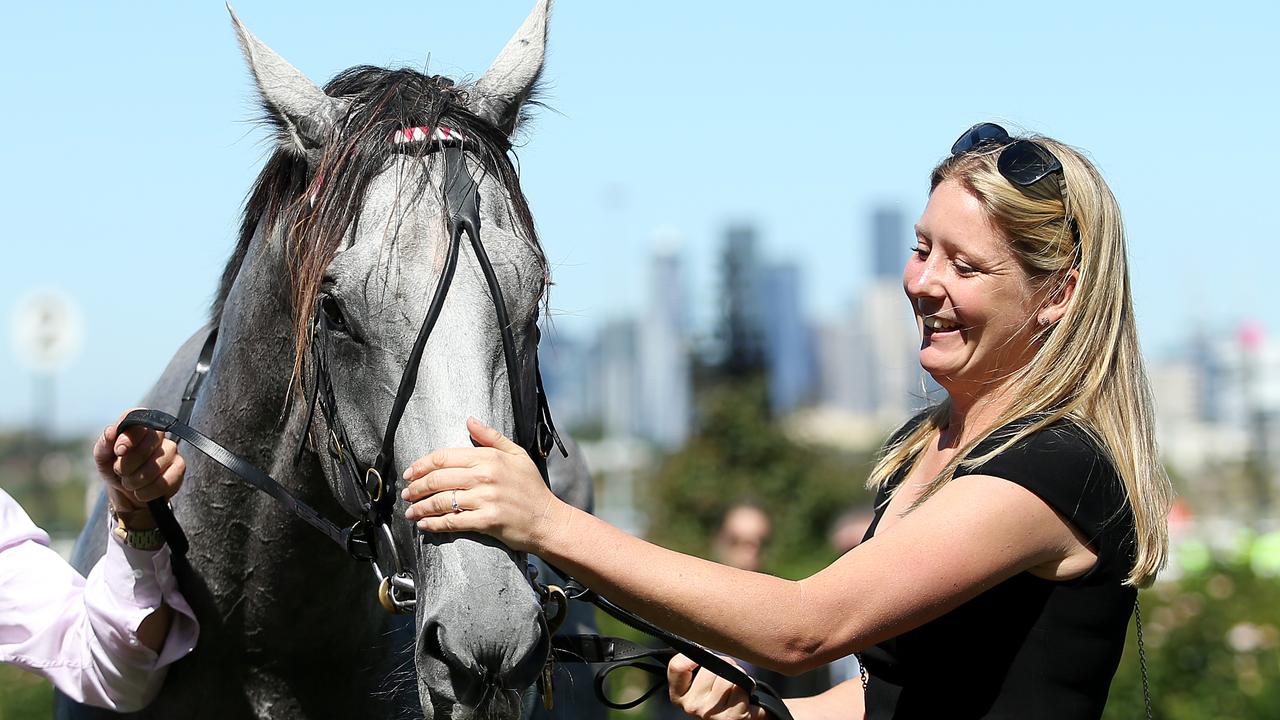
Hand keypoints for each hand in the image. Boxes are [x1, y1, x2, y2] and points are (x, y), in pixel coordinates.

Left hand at [94, 409, 185, 519]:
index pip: (138, 421)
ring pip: (154, 467)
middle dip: (126, 466)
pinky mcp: (180, 467)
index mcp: (138, 426)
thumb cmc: (115, 467)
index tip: (119, 452)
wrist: (128, 490)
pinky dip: (148, 491)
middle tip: (120, 472)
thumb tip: (111, 431)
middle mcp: (158, 434)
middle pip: (145, 447)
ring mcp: (172, 450)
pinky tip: (142, 491)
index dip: (128, 437)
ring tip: (130, 483)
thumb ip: (104, 444)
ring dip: (135, 481)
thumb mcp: (103, 457)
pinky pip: (164, 481)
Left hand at [401, 417, 565, 551]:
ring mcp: (486, 499)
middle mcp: (485, 476)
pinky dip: (434, 524)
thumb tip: (469, 420)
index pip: (445, 457)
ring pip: (442, 501)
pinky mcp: (487, 521)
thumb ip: (490, 437)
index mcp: (488, 457)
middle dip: (416, 487)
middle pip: (438, 479)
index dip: (422, 465)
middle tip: (406, 493)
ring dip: (420, 507)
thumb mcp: (516, 454)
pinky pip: (452, 522)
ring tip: (410, 511)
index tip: (410, 472)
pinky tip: (424, 525)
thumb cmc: (531, 487)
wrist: (547, 519)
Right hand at [668, 653, 765, 719]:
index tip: (702, 656)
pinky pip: (744, 688)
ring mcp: (712, 714)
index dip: (692, 655)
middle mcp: (692, 706)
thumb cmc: (716, 699)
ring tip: (736, 688)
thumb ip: (697, 666)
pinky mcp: (732, 718)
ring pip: (730, 676)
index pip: (678, 665)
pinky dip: (749, 691)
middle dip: (724, 665)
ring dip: (739, 678)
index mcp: (679, 696)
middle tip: (726, 675)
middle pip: (710, 668)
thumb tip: (704, 642)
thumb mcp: (698, 685)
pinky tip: (744, 700)